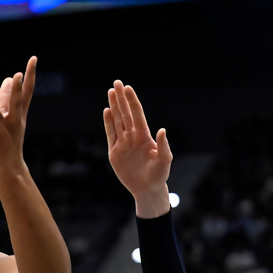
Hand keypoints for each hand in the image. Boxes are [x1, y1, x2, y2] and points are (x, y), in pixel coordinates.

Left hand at [0, 56, 36, 177]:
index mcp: (19, 114)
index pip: (27, 92)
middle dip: (16, 90)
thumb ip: (8, 98)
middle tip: (17, 75)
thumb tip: (8, 78)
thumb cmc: (10, 141)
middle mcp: (12, 121)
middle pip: (15, 103)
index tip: (33, 59)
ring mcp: (2, 132)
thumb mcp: (11, 118)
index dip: (30, 75)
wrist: (10, 169)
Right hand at [103, 81, 171, 217]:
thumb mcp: (165, 160)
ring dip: (114, 107)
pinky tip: (107, 111)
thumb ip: (164, 145)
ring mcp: (123, 143)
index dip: (132, 101)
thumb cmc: (159, 174)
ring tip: (110, 92)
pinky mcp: (114, 152)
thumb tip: (162, 129)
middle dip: (121, 99)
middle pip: (125, 114)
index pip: (137, 114)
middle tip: (116, 83)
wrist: (147, 189)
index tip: (128, 88)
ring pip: (117, 121)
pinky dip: (108, 123)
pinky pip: (110, 134)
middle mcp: (133, 137)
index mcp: (145, 136)